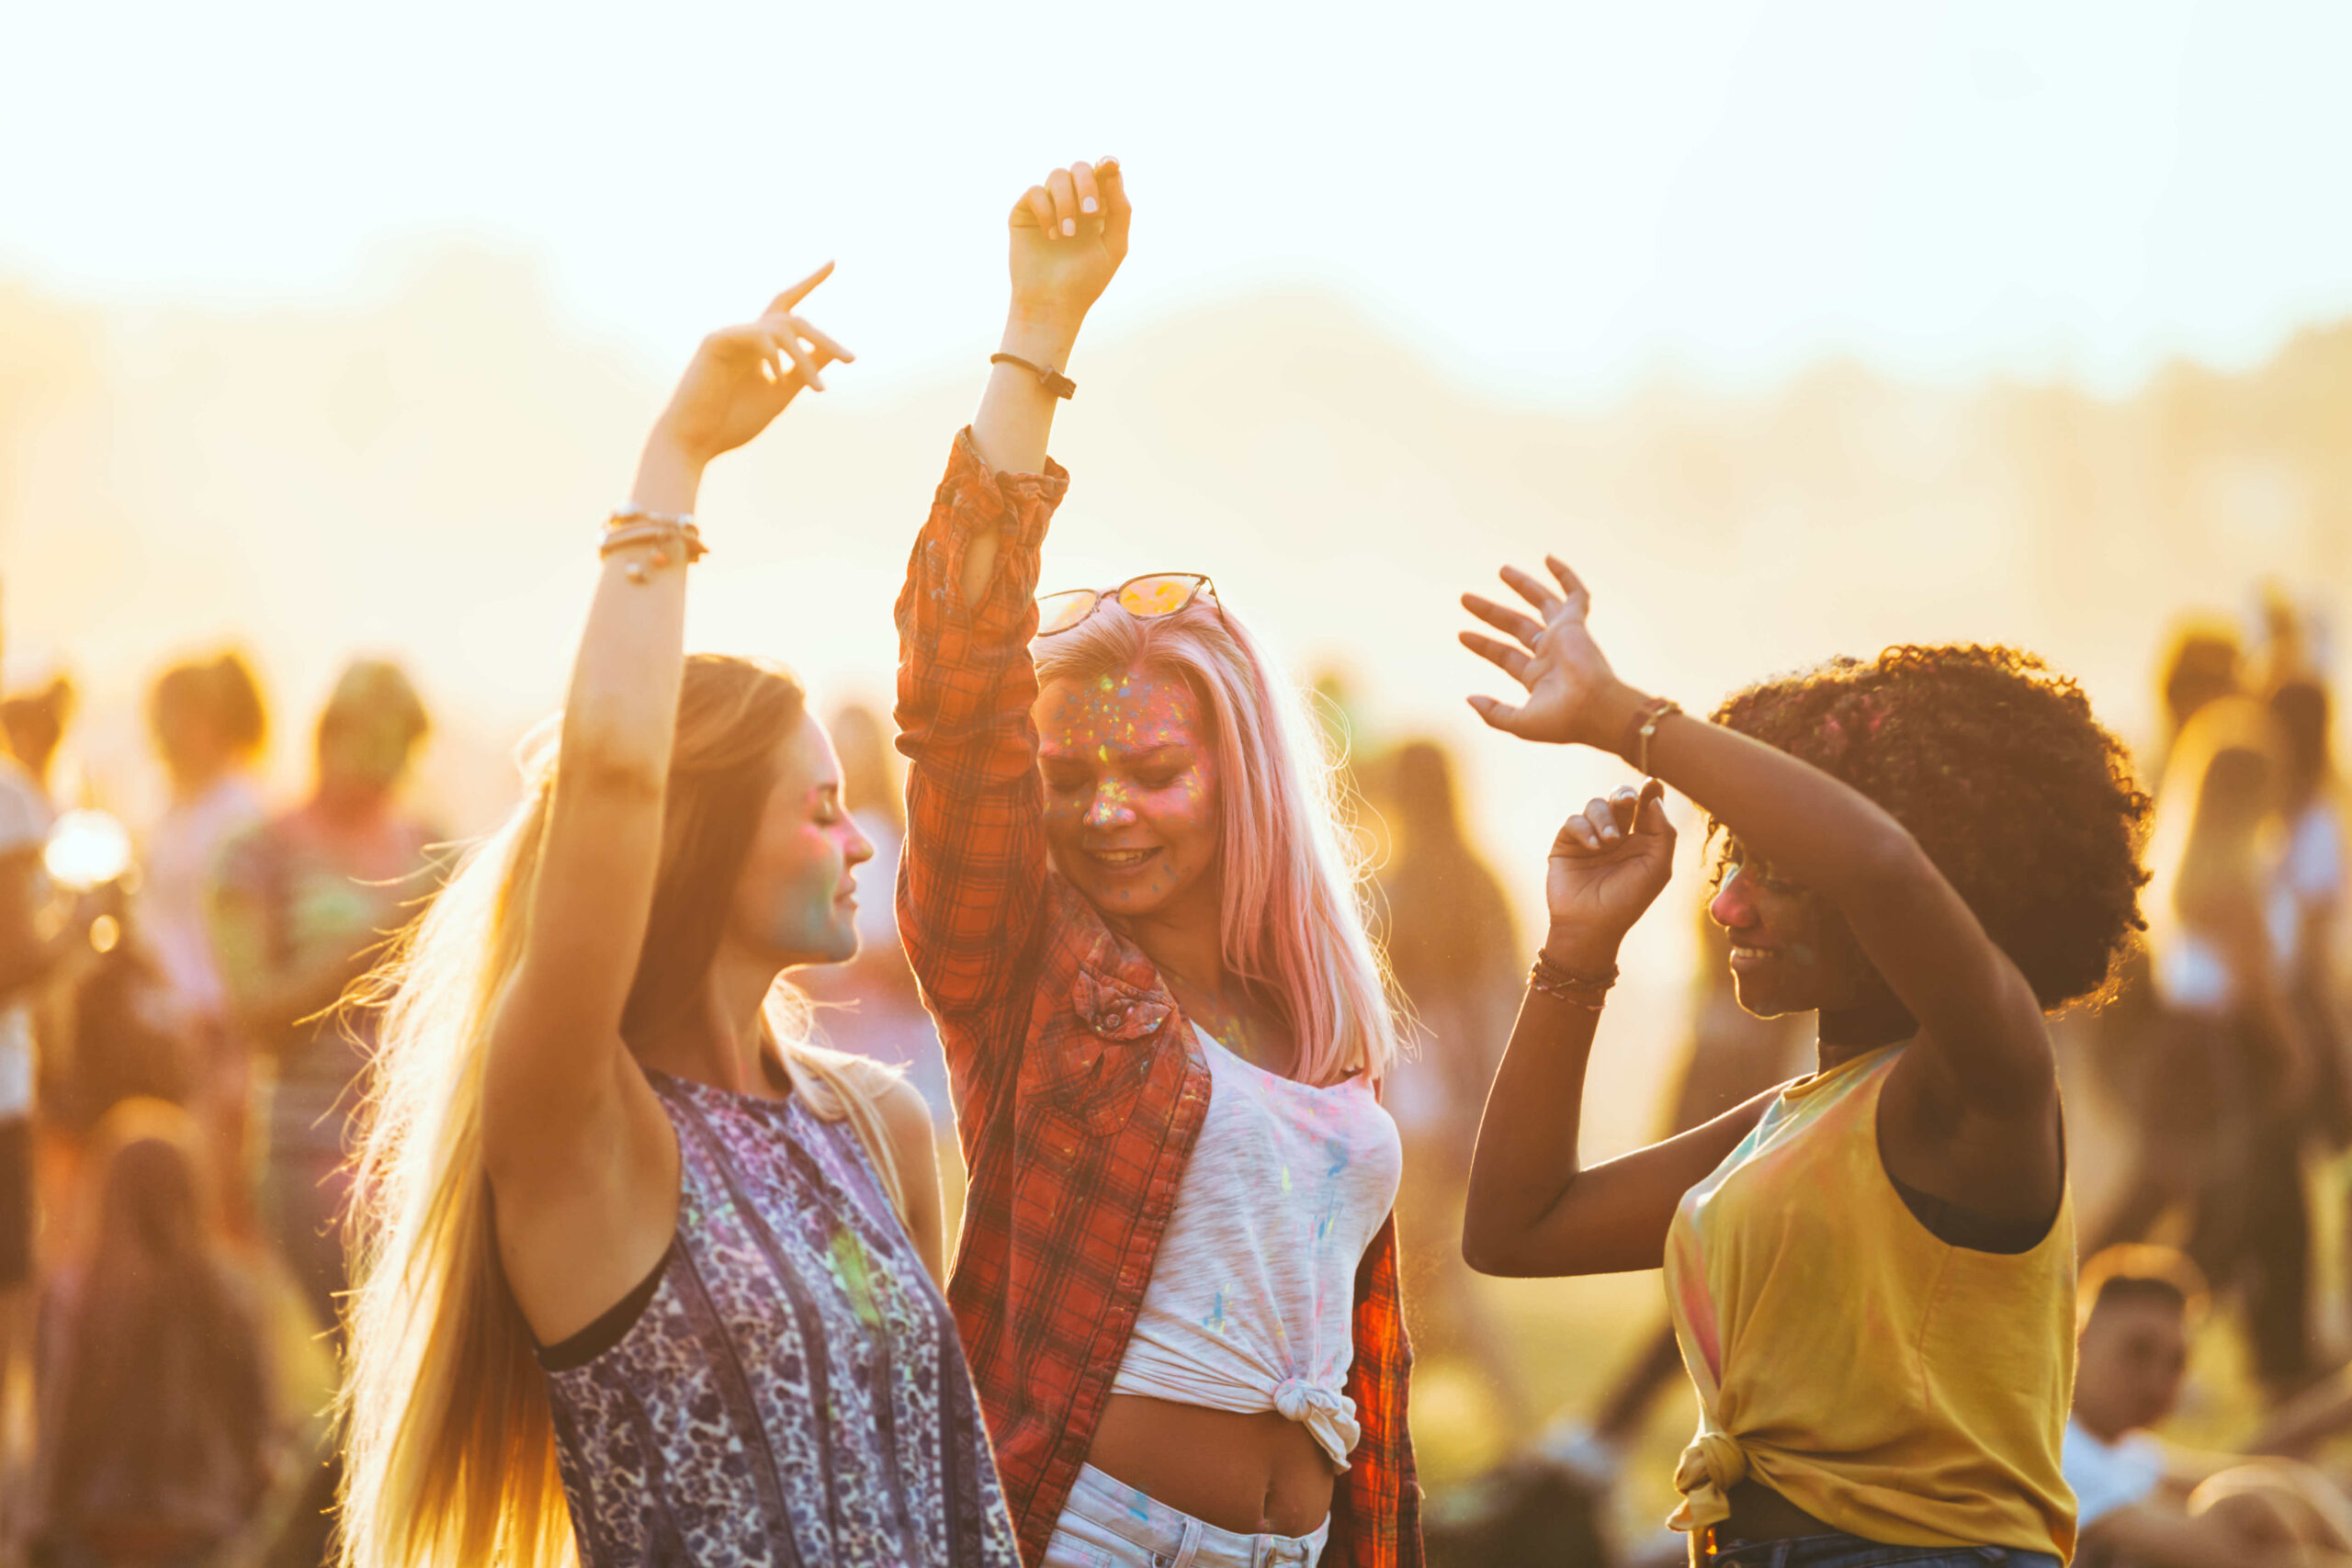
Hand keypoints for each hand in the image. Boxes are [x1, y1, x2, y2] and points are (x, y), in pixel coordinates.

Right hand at [647, 264, 851, 468]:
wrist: (697, 441)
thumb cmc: (734, 420)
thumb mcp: (781, 394)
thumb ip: (805, 369)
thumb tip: (834, 350)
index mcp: (761, 346)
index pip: (787, 307)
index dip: (809, 283)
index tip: (833, 262)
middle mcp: (746, 336)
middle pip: (793, 319)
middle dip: (824, 338)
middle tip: (850, 359)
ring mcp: (730, 336)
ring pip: (781, 329)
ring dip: (804, 358)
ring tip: (818, 388)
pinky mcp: (715, 341)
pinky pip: (757, 336)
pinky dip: (774, 354)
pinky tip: (775, 378)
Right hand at [1007, 157, 1130, 331]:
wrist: (1052, 304)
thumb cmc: (1086, 280)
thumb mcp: (1114, 246)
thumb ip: (1120, 210)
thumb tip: (1113, 172)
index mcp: (1098, 208)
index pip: (1104, 176)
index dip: (1107, 165)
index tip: (1110, 164)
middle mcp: (1073, 201)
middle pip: (1080, 168)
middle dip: (1087, 185)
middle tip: (1090, 213)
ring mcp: (1048, 204)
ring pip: (1058, 175)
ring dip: (1066, 202)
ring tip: (1068, 234)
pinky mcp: (1025, 212)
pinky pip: (1036, 192)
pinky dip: (1046, 211)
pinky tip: (1051, 237)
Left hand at [1460, 556, 1634, 748]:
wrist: (1595, 710)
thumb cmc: (1562, 721)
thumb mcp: (1520, 723)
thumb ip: (1493, 713)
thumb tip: (1468, 699)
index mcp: (1537, 677)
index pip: (1505, 655)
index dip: (1483, 644)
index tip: (1461, 634)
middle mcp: (1550, 654)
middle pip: (1516, 626)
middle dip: (1491, 612)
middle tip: (1465, 598)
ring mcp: (1564, 637)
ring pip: (1541, 604)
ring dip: (1522, 586)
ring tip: (1501, 570)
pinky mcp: (1575, 625)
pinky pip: (1575, 595)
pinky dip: (1565, 576)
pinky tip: (1548, 559)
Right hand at [1544, 782, 1676, 955]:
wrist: (1591, 925)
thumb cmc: (1628, 900)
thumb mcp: (1657, 868)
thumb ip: (1662, 832)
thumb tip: (1654, 797)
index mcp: (1642, 839)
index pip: (1646, 806)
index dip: (1650, 792)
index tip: (1653, 783)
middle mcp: (1617, 834)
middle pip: (1620, 798)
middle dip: (1625, 795)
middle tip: (1628, 800)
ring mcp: (1590, 837)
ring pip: (1596, 805)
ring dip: (1605, 818)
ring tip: (1609, 841)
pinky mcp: (1567, 842)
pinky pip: (1574, 821)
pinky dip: (1585, 829)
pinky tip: (1593, 846)